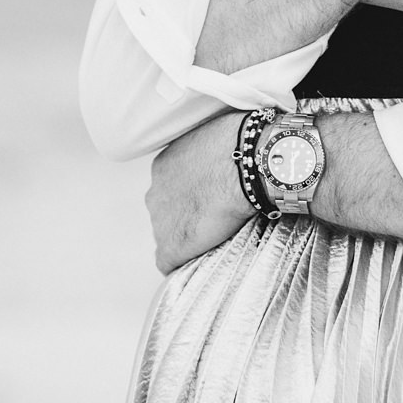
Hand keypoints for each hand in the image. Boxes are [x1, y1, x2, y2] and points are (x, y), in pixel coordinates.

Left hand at [147, 111, 255, 273]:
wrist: (247, 166)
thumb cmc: (241, 146)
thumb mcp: (216, 139)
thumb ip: (208, 154)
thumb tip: (226, 158)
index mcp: (164, 166)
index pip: (171, 188)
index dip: (192, 195)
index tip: (211, 198)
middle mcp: (155, 193)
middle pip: (166, 210)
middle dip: (185, 214)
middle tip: (214, 217)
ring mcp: (161, 220)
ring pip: (168, 234)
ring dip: (186, 236)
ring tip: (214, 238)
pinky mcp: (172, 245)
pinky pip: (168, 262)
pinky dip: (182, 263)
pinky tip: (197, 263)